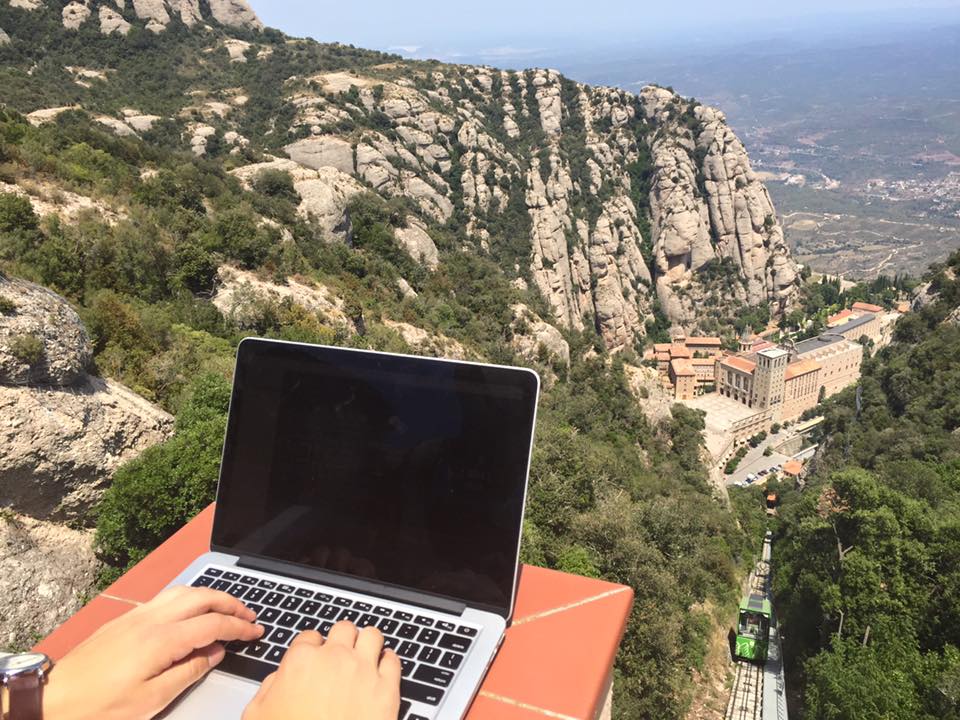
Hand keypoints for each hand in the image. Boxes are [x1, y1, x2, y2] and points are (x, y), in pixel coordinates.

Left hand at [42, 585, 263, 719]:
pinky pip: (167, 596)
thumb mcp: (151, 700)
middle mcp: (152, 619)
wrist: (53, 698)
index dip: (239, 627)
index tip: (257, 632)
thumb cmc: (100, 707)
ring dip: (211, 595)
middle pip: (202, 597)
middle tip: (250, 616)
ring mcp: (137, 615)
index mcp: (162, 640)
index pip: (212, 624)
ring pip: (184, 591)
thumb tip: (215, 653)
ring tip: (227, 608)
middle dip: (231, 603)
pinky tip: (193, 609)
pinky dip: (190, 597)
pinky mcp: (126, 618)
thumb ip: (189, 672)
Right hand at [242, 621, 400, 719]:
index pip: (310, 636)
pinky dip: (389, 661)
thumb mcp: (257, 715)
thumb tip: (280, 679)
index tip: (315, 657)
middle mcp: (335, 658)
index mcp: (302, 661)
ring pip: (372, 636)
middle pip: (344, 629)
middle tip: (341, 654)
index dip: (312, 648)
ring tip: (365, 655)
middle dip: (342, 639)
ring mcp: (364, 671)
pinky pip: (394, 660)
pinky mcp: (387, 689)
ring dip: (368, 643)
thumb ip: (269, 687)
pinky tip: (383, 668)